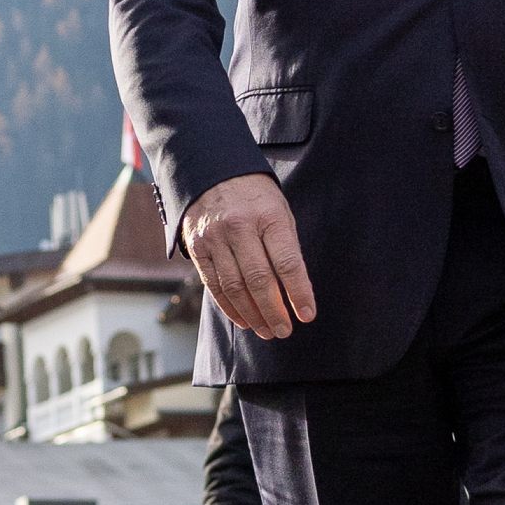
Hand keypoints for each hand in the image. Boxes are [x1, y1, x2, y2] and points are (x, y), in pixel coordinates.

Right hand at [181, 175, 316, 340]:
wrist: (212, 173)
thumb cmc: (255, 198)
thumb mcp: (279, 212)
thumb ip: (285, 247)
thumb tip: (294, 292)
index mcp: (269, 216)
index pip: (287, 263)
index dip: (299, 293)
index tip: (307, 315)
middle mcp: (239, 227)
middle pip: (259, 279)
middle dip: (274, 311)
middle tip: (284, 331)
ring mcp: (215, 237)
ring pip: (234, 286)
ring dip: (252, 314)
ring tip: (266, 330)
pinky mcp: (197, 247)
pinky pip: (213, 284)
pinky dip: (229, 306)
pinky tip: (243, 320)